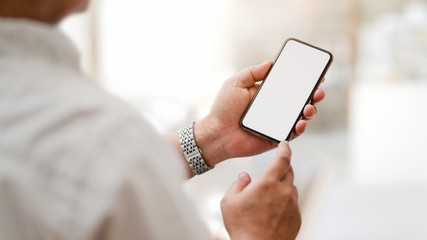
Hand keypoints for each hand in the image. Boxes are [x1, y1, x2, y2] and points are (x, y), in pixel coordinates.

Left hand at [194, 61, 324, 165]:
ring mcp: (277, 123)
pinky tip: (300, 123)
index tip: (317, 74)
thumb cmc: (223, 109)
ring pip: (301, 117)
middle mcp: (275, 108)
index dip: (304, 81)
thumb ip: (252, 73)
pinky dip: (299, 128)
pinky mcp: (276, 137)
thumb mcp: (235, 84)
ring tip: (309, 107)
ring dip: (310, 111)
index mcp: (267, 94)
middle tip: (318, 91)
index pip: (290, 86)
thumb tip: (270, 62)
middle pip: (300, 100)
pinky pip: (292, 133)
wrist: (217, 133)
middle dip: (313, 95)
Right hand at [221, 142, 300, 239]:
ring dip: (283, 186)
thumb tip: (245, 176)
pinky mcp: (297, 217)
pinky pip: (293, 203)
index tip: (285, 144)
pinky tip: (272, 211)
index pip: (282, 158)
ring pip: (291, 188)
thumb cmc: (242, 227)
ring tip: (268, 197)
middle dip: (282, 167)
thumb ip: (238, 184)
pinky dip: (285, 202)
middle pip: (288, 171)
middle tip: (273, 170)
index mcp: (267, 183)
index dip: (285, 148)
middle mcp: (284, 191)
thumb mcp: (229, 201)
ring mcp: (293, 205)